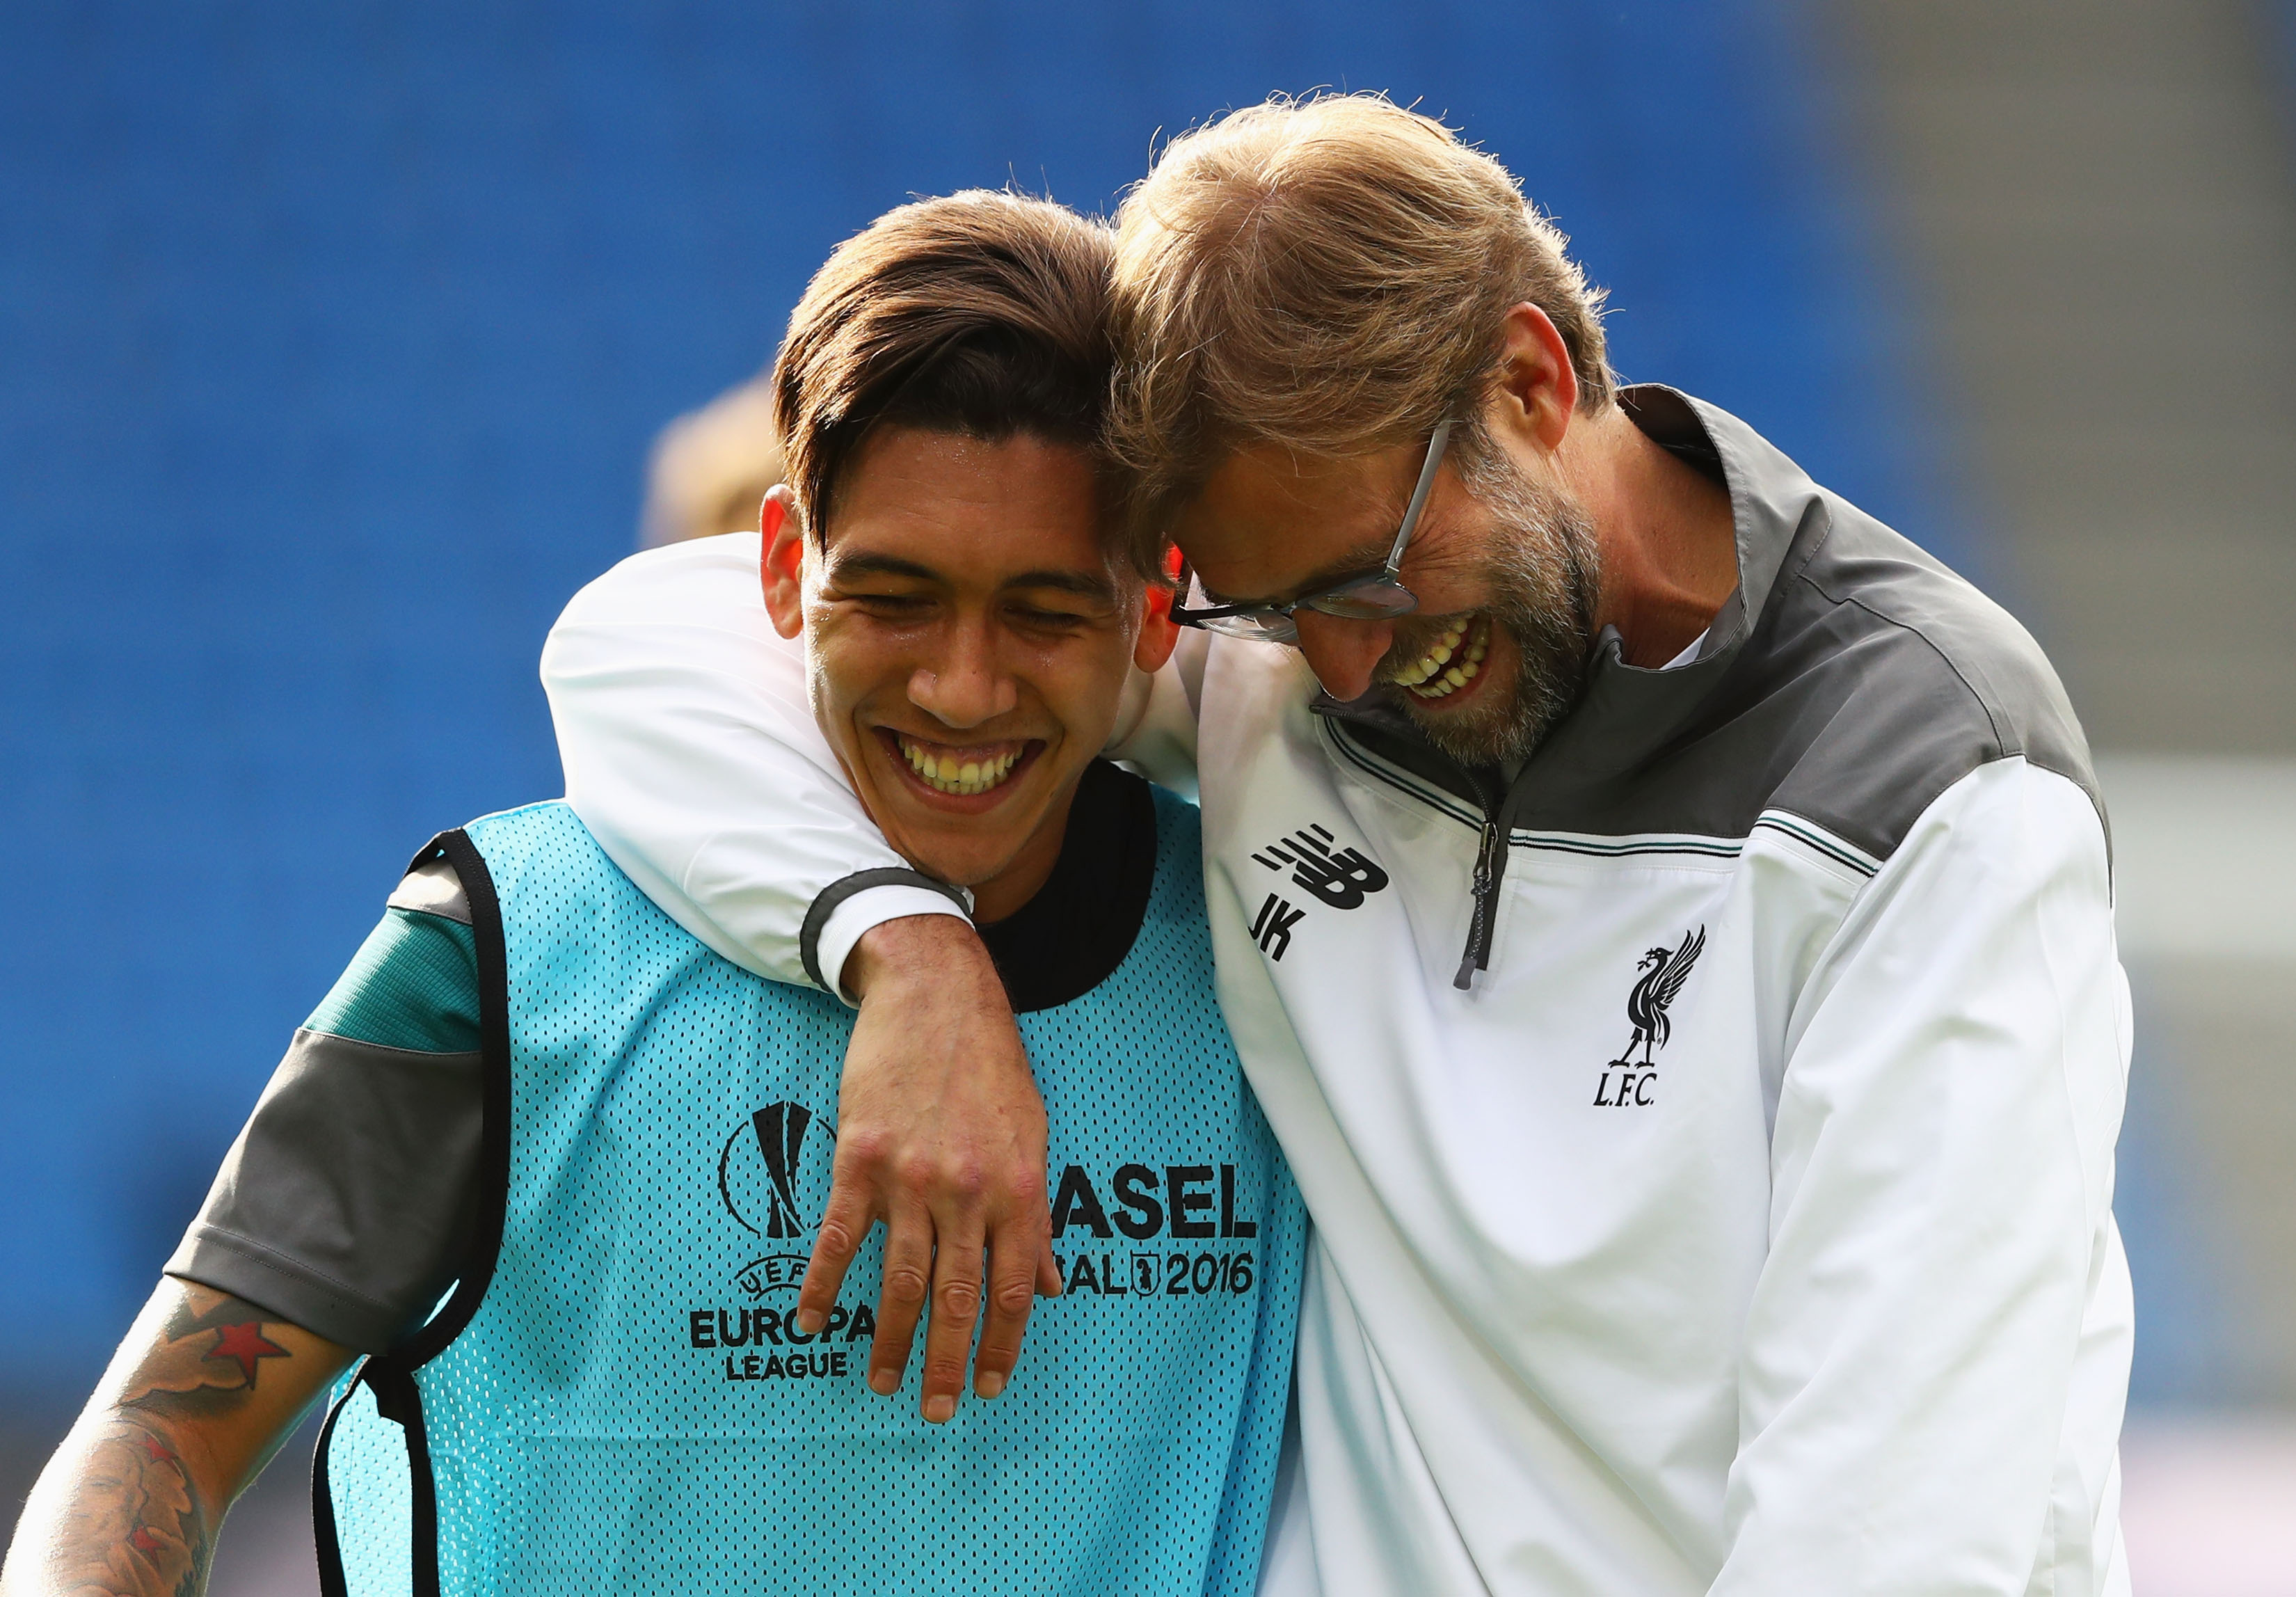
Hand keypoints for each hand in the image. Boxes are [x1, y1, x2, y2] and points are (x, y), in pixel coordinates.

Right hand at [794, 915, 1060, 1421]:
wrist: (935, 993)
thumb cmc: (990, 1063)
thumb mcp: (1034, 1133)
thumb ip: (1038, 1213)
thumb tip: (1053, 1282)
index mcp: (1019, 1187)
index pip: (1015, 1288)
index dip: (1003, 1344)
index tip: (991, 1385)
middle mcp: (969, 1190)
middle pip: (958, 1298)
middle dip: (949, 1363)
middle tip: (939, 1411)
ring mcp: (912, 1176)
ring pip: (903, 1279)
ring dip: (891, 1341)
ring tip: (883, 1383)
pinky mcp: (861, 1158)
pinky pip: (840, 1238)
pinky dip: (825, 1286)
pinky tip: (814, 1322)